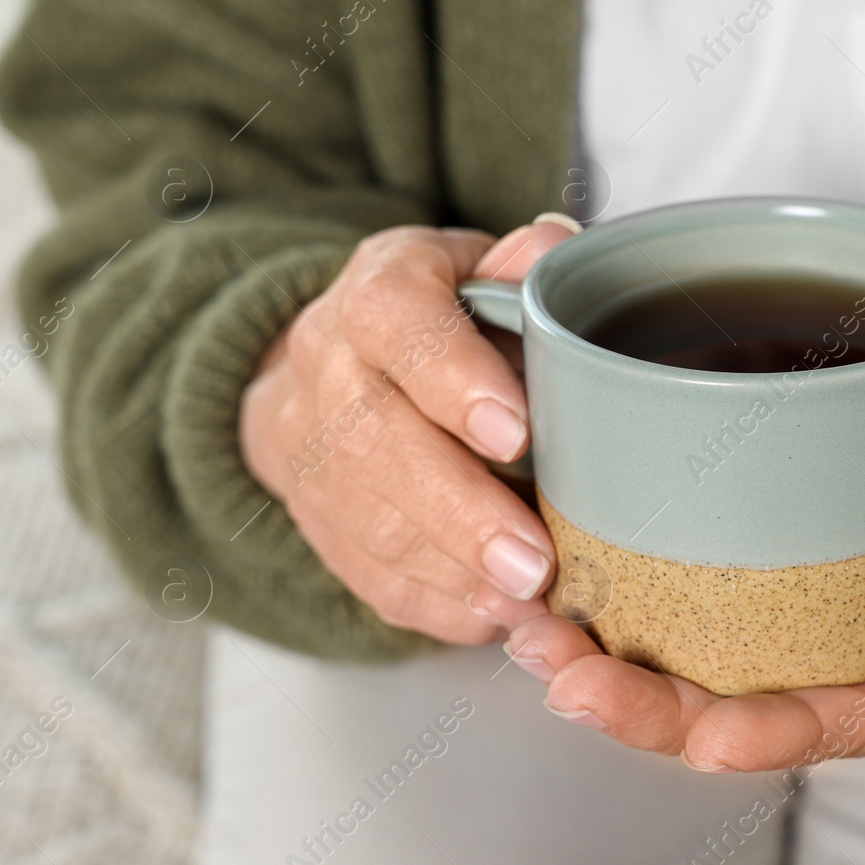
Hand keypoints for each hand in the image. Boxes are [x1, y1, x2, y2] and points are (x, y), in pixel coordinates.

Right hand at [239, 218, 580, 643]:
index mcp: (373, 293)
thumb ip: (520, 268)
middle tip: (534, 560)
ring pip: (366, 519)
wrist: (337, 367)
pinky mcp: (317, 521)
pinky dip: (433, 603)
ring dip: (451, 569)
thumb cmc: (444, 319)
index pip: (396, 322)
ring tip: (527, 600)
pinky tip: (492, 617)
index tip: (517, 433)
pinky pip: (365, 573)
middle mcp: (325, 369)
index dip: (452, 377)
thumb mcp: (477, 270)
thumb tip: (554, 247)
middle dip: (460, 509)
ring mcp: (310, 452)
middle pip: (376, 442)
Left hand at [505, 369, 864, 769]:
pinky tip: (565, 576)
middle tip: (561, 671)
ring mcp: (814, 636)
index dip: (774, 735)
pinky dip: (631, 600)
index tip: (703, 733)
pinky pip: (700, 609)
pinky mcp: (779, 586)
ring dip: (613, 659)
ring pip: (704, 671)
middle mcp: (862, 675)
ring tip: (529, 631)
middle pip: (747, 714)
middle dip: (649, 708)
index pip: (850, 725)